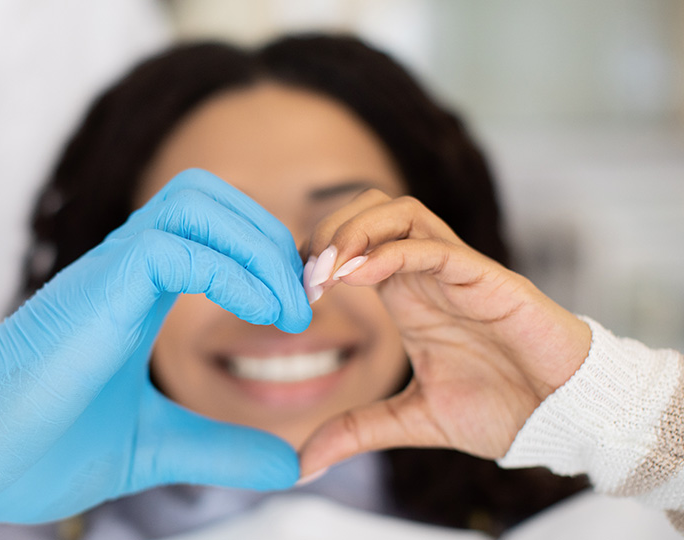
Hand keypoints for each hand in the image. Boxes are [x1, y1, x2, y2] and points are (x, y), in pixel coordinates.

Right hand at [0, 169, 311, 529]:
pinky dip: (233, 273)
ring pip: (196, 201)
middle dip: (273, 239)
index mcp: (137, 289)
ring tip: (287, 310)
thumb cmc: (40, 447)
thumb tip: (289, 464)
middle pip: (211, 195)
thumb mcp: (155, 446)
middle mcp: (124, 266)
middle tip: (302, 304)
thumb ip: (220, 449)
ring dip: (260, 246)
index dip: (266, 253)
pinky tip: (262, 316)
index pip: (211, 225)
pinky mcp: (93, 292)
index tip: (298, 308)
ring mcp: (106, 272)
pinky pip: (174, 248)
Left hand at [298, 189, 590, 475]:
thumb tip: (302, 463)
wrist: (561, 419)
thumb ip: (357, 430)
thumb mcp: (411, 420)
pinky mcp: (487, 278)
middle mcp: (427, 272)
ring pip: (400, 211)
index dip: (316, 254)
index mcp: (406, 293)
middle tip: (303, 277)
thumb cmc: (499, 408)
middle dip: (328, 230)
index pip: (354, 241)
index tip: (291, 293)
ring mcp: (456, 270)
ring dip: (353, 230)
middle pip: (370, 208)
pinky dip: (389, 252)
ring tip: (324, 270)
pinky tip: (356, 275)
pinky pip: (433, 247)